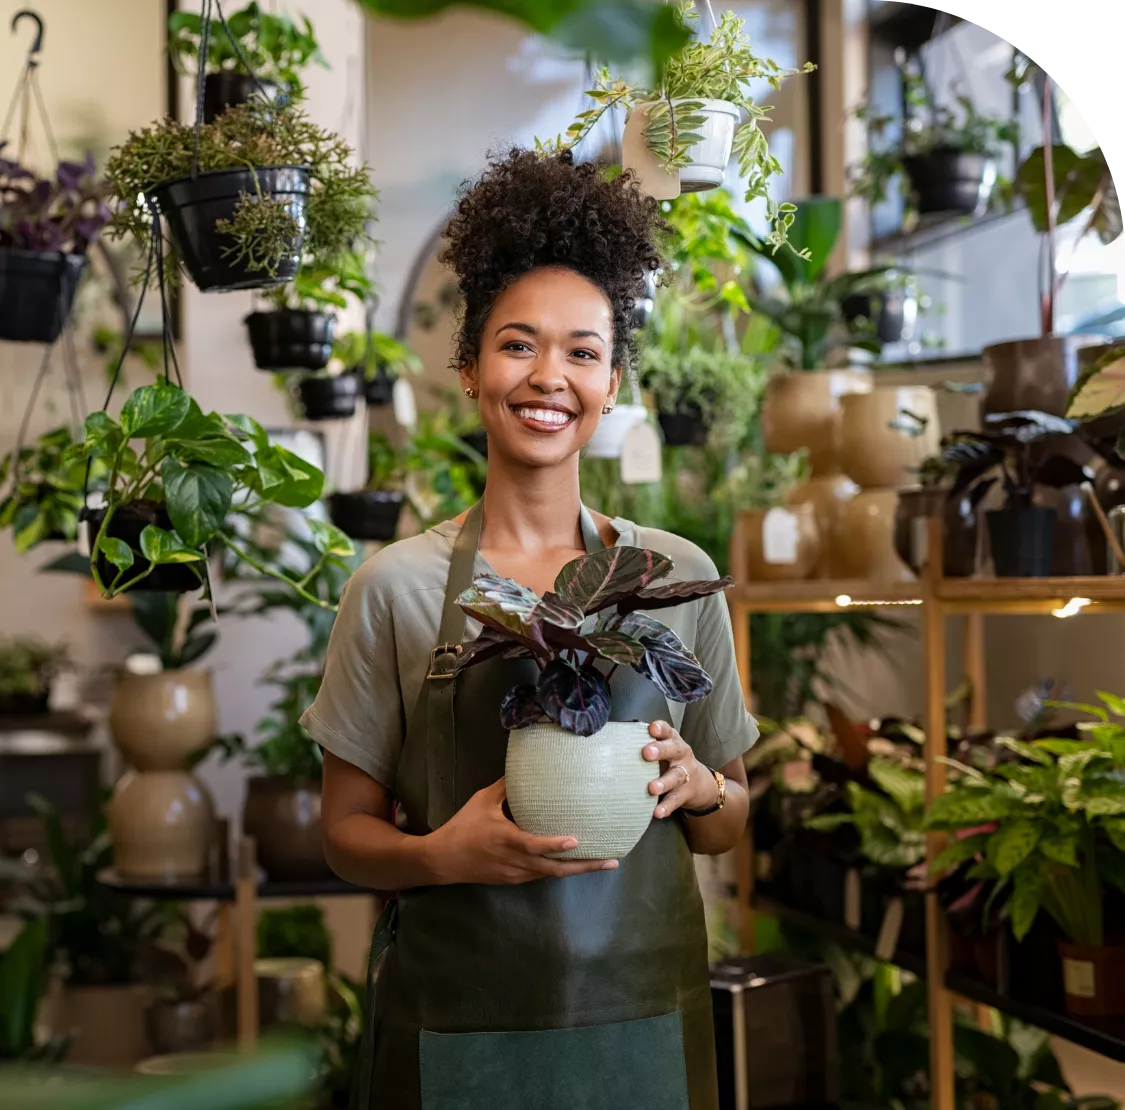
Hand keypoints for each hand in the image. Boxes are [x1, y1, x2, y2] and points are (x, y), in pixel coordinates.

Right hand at [425, 778, 618, 884]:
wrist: (443, 860)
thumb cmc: (463, 827)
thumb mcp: (482, 801)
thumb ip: (505, 787)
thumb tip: (525, 769)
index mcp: (507, 840)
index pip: (535, 846)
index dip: (555, 846)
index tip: (576, 841)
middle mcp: (515, 861)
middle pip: (554, 869)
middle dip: (585, 866)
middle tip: (611, 861)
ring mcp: (516, 874)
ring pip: (551, 875)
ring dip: (576, 870)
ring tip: (602, 862)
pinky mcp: (514, 880)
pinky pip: (541, 875)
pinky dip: (559, 870)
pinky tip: (573, 864)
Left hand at [643, 721, 717, 818]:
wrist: (698, 783)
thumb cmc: (670, 761)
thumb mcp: (663, 749)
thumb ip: (645, 744)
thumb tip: (613, 743)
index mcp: (672, 740)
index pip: (667, 731)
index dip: (660, 729)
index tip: (652, 728)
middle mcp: (681, 754)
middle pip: (674, 750)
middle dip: (660, 750)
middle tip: (646, 753)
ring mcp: (686, 774)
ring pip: (676, 776)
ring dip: (664, 782)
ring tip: (652, 788)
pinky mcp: (686, 793)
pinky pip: (676, 799)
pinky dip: (666, 806)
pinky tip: (657, 812)